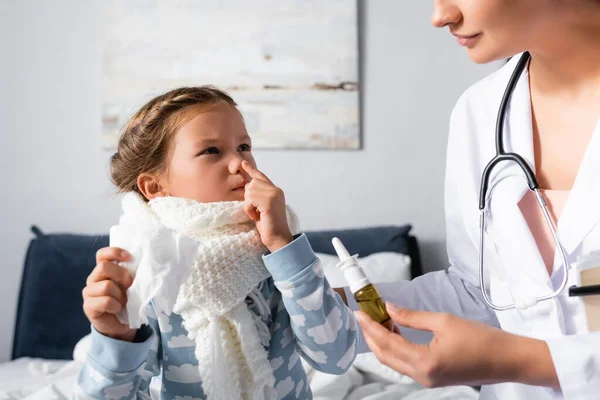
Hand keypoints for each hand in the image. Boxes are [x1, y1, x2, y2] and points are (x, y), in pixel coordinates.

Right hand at [82, 247, 136, 341]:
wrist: (120, 325)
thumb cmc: (126, 301)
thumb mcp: (130, 286)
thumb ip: (130, 275)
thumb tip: (142, 268)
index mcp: (103, 270)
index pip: (102, 254)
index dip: (114, 252)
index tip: (129, 257)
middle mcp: (93, 279)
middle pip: (104, 267)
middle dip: (122, 275)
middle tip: (130, 286)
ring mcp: (89, 292)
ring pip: (106, 286)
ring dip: (120, 295)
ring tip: (123, 302)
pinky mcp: (88, 306)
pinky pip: (105, 301)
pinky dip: (115, 306)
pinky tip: (117, 309)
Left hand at [242, 161, 293, 251]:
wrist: (278, 238)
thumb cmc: (268, 226)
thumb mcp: (262, 207)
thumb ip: (257, 195)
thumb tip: (247, 185)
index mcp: (276, 191)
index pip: (261, 177)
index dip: (251, 170)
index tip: (243, 164)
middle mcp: (276, 190)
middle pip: (251, 184)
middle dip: (248, 198)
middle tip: (255, 211)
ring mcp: (273, 195)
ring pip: (249, 191)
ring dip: (248, 205)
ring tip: (257, 214)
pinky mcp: (268, 201)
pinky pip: (249, 200)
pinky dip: (249, 209)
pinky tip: (256, 217)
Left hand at [356, 303, 558, 387]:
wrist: (507, 360)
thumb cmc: (481, 339)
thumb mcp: (444, 321)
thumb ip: (412, 317)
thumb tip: (389, 309)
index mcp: (424, 362)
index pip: (387, 343)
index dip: (370, 326)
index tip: (359, 312)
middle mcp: (422, 376)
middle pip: (385, 356)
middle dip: (371, 335)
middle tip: (364, 315)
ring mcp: (427, 380)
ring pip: (393, 361)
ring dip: (382, 342)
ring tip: (377, 320)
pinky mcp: (432, 378)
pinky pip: (405, 364)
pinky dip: (395, 348)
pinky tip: (394, 332)